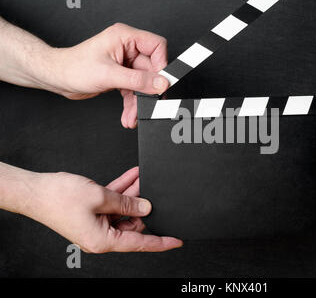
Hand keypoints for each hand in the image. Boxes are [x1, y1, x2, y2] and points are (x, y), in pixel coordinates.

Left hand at [0, 18, 168, 128]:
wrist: (57, 78)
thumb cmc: (74, 68)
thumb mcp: (109, 75)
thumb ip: (138, 80)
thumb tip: (161, 83)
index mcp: (125, 37)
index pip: (156, 46)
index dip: (161, 65)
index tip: (160, 83)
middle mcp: (127, 48)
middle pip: (151, 69)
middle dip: (147, 91)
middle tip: (148, 106)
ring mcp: (125, 62)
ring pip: (143, 83)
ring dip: (139, 102)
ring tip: (133, 116)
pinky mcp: (121, 76)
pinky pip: (134, 90)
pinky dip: (133, 104)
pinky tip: (129, 115)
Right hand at [24, 167, 181, 252]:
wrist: (35, 191)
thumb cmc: (58, 198)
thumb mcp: (100, 197)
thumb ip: (126, 202)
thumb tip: (145, 207)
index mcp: (104, 240)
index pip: (140, 243)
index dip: (161, 242)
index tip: (176, 240)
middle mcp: (101, 235)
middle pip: (133, 222)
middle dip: (144, 205)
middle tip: (154, 190)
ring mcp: (97, 223)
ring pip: (124, 209)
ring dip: (133, 194)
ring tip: (144, 178)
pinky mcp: (92, 212)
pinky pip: (113, 202)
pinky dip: (122, 190)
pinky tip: (132, 177)